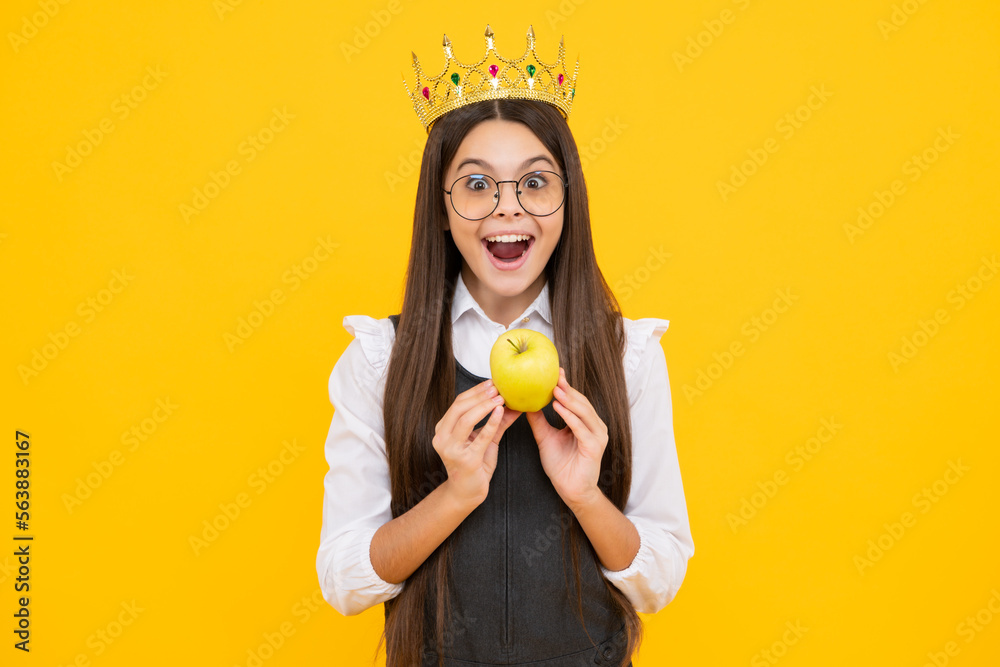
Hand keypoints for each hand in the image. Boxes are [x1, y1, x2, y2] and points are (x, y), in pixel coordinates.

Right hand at [432, 379, 522, 508]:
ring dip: (484, 406)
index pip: (458, 403)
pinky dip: (491, 423)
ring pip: (465, 419)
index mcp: (443, 429)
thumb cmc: (474, 464)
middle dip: (479, 395)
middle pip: (459, 408)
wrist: (468, 492)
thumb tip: (514, 404)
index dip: (475, 391)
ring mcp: (451, 450)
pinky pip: (480, 437)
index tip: (491, 382)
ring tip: (500, 398)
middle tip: (497, 387)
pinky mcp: (466, 460)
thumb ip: (498, 422)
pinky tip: (501, 412)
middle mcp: (442, 438)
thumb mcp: (485, 440)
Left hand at [524, 367, 607, 511]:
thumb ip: (538, 421)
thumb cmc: (561, 466)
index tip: (554, 372)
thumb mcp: (545, 438)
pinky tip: (559, 408)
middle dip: (567, 389)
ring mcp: (597, 436)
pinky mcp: (595, 447)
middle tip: (553, 376)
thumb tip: (526, 403)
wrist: (570, 491)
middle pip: (580, 402)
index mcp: (584, 422)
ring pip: (583, 412)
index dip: (565, 385)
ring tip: (555, 389)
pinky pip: (581, 428)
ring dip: (569, 399)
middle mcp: (594, 426)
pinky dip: (570, 417)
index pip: (574, 399)